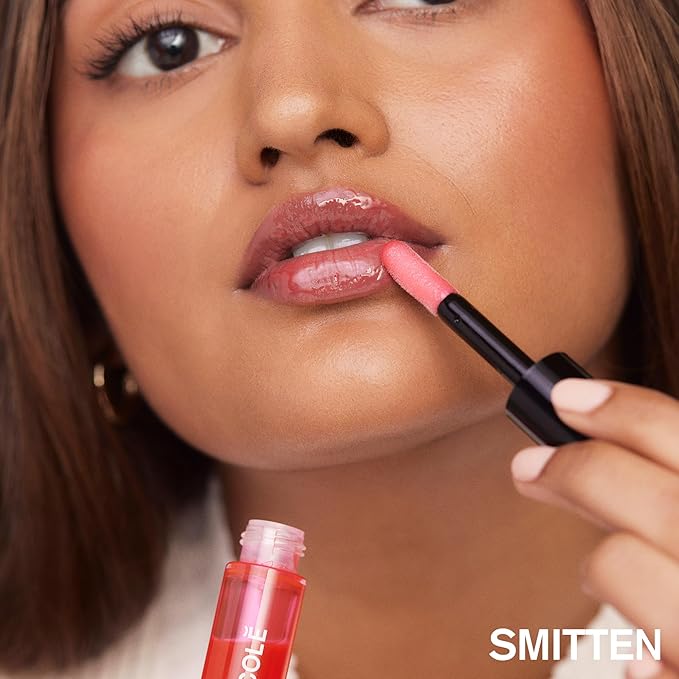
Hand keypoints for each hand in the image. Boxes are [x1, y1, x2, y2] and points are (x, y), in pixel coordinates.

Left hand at [510, 378, 678, 677]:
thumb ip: (666, 486)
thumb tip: (595, 433)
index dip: (627, 411)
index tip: (568, 396)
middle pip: (661, 504)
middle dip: (581, 472)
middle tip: (528, 466)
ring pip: (625, 565)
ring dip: (603, 562)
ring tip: (602, 570)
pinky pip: (642, 662)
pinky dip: (635, 654)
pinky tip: (643, 658)